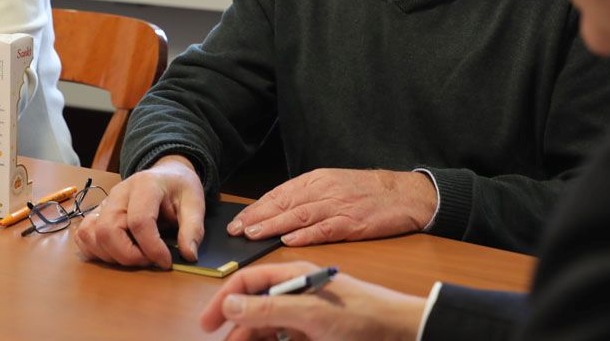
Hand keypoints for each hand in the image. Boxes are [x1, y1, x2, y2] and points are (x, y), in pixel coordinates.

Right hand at [72, 155, 204, 268]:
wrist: (166, 174)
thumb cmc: (178, 188)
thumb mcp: (195, 202)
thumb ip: (193, 228)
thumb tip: (189, 255)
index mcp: (145, 185)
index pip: (139, 221)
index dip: (152, 248)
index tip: (166, 262)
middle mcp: (119, 193)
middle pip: (108, 230)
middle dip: (128, 256)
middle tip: (149, 261)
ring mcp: (105, 202)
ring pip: (92, 235)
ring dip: (111, 255)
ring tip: (135, 257)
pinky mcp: (97, 213)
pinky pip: (84, 234)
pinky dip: (95, 250)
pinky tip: (117, 253)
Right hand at [199, 261, 425, 340]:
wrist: (401, 332)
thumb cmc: (363, 316)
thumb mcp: (312, 314)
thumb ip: (270, 308)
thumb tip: (232, 305)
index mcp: (294, 276)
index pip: (248, 282)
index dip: (224, 300)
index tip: (208, 323)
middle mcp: (296, 292)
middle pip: (254, 308)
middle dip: (235, 327)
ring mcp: (305, 316)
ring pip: (266, 328)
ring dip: (251, 339)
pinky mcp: (314, 335)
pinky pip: (282, 340)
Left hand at [227, 169, 436, 246]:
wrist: (406, 194)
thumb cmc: (369, 192)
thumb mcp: (335, 185)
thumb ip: (309, 197)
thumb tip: (279, 211)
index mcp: (318, 180)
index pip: (280, 193)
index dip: (257, 207)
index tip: (238, 220)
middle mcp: (324, 190)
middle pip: (285, 203)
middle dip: (257, 217)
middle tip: (236, 230)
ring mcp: (338, 206)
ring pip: (299, 215)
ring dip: (273, 225)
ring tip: (253, 234)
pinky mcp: (353, 222)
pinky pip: (325, 229)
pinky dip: (305, 235)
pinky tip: (289, 240)